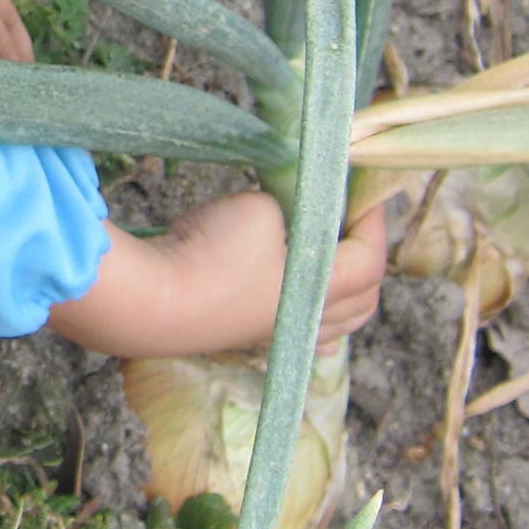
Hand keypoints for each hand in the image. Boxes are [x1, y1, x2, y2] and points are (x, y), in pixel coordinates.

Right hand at [48, 191, 389, 360]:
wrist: (155, 301)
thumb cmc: (214, 254)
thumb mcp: (259, 208)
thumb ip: (286, 207)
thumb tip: (283, 213)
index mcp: (322, 290)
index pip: (370, 259)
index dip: (373, 221)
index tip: (364, 189)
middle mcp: (307, 321)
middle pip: (363, 300)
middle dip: (367, 259)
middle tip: (353, 224)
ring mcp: (276, 336)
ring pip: (334, 325)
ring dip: (346, 295)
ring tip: (339, 266)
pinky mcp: (245, 339)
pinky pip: (299, 339)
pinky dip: (316, 327)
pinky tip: (314, 326)